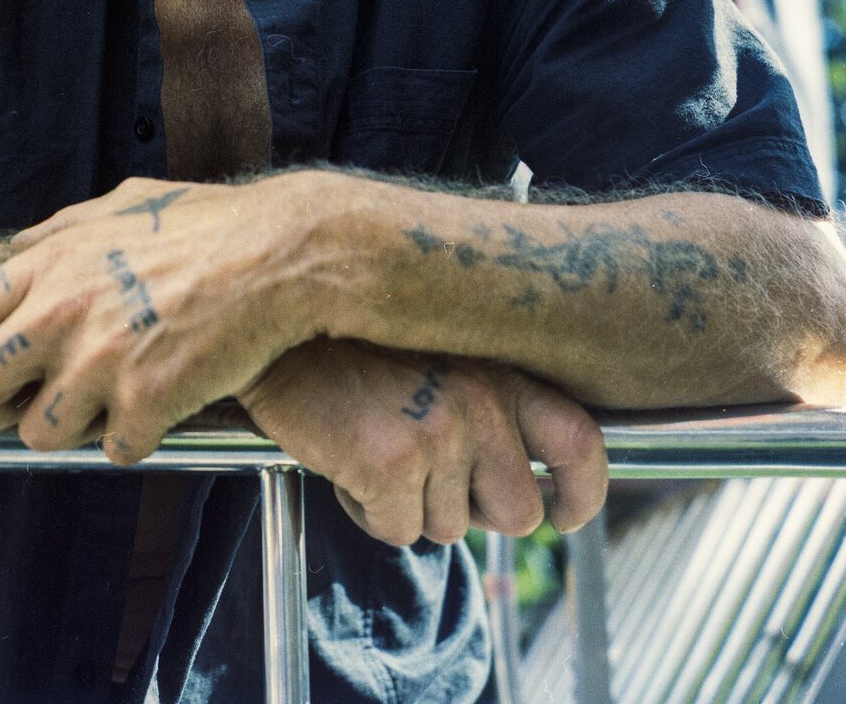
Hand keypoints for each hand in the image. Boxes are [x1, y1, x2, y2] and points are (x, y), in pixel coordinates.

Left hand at [0, 176, 317, 462]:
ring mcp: (101, 360)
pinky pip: (115, 450)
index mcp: (47, 265)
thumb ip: (55, 235)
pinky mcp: (147, 401)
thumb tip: (13, 254)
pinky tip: (164, 397)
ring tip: (113, 390)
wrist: (279, 253)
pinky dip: (135, 435)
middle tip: (19, 409)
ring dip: (71, 427)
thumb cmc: (204, 224)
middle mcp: (61, 312)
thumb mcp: (116, 206)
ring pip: (40, 437)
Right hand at [239, 339, 606, 545]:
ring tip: (373, 444)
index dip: (581, 491)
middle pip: (516, 513)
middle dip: (470, 509)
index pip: (579, 441)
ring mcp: (438, 429)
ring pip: (448, 527)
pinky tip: (347, 457)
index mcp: (499, 368)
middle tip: (421, 467)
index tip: (564, 511)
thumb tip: (522, 486)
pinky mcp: (390, 460)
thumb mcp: (437, 356)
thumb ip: (487, 404)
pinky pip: (397, 530)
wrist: (275, 327)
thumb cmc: (351, 347)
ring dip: (409, 504)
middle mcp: (481, 397)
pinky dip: (369, 510)